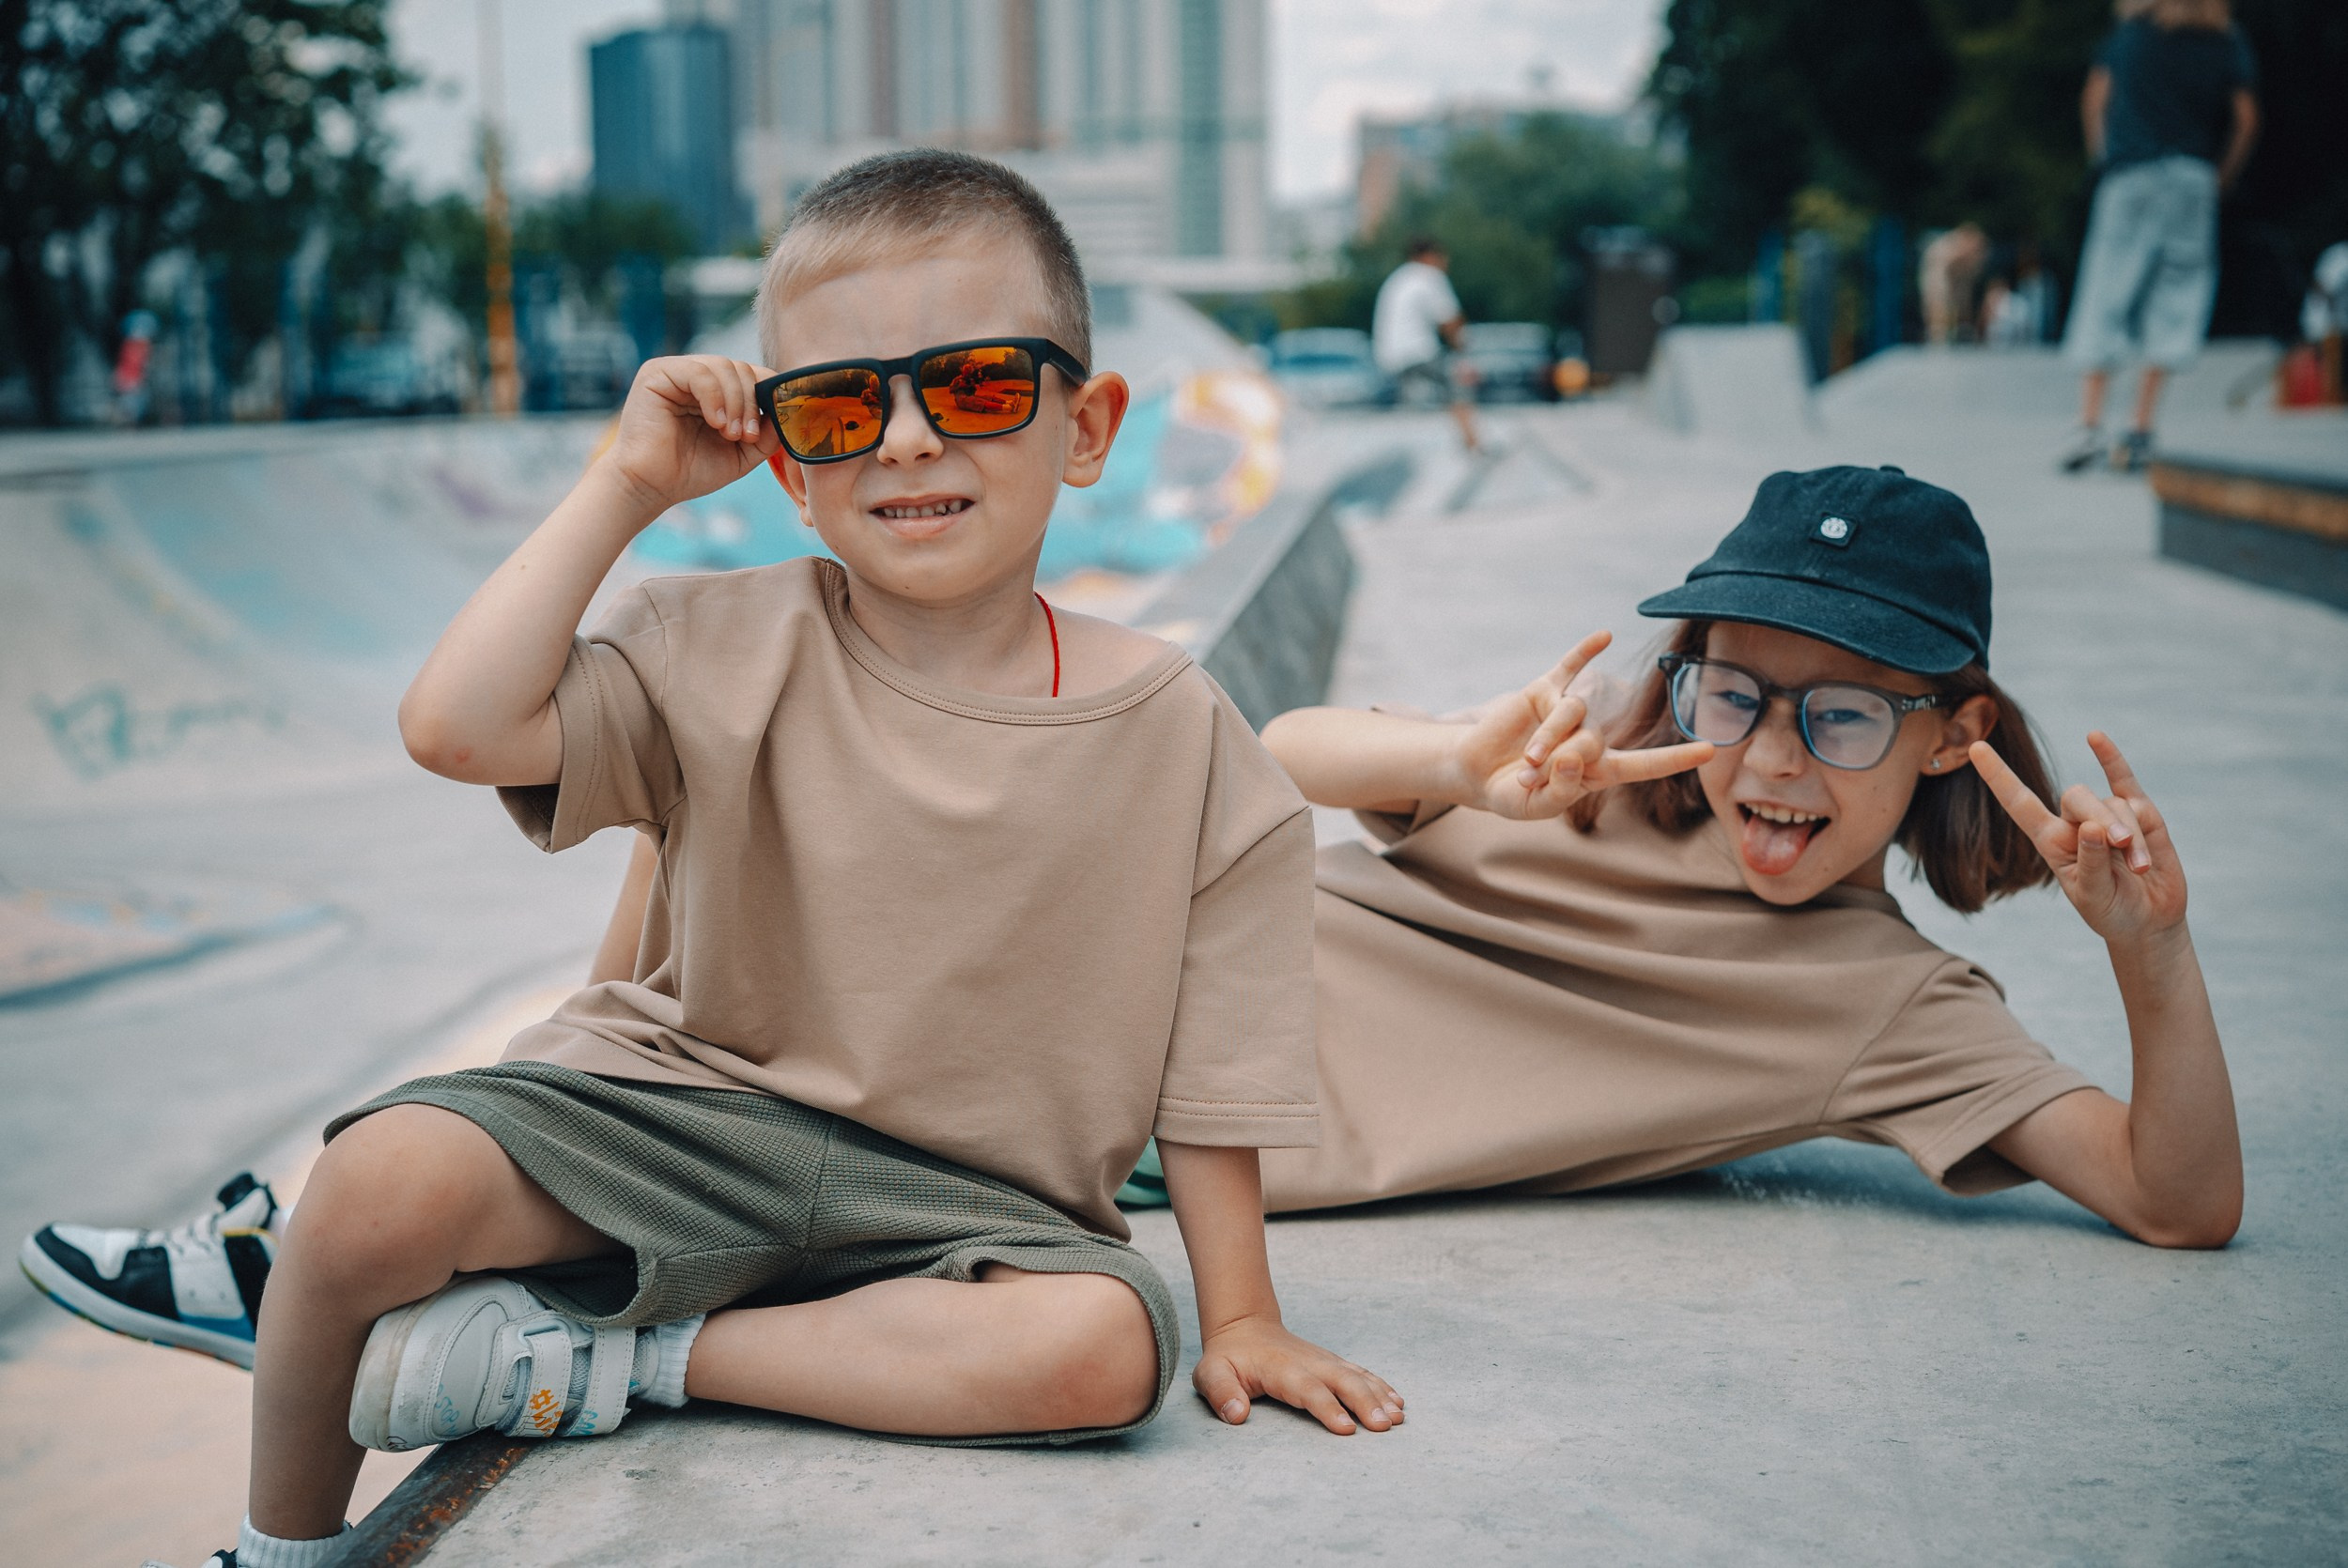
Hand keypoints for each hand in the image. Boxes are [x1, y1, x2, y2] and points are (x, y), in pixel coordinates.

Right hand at [599, 355, 778, 515]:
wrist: (652, 486)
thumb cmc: (691, 471)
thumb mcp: (741, 453)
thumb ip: (767, 433)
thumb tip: (786, 411)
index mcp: (718, 391)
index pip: (752, 376)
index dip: (767, 395)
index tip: (768, 428)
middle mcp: (698, 377)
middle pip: (741, 369)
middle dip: (751, 403)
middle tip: (746, 436)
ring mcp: (678, 372)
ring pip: (725, 367)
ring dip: (736, 402)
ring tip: (729, 434)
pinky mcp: (658, 373)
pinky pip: (700, 372)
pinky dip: (715, 397)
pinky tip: (714, 422)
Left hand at [1193, 1314, 1403, 1435]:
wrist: (1243, 1326)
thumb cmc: (1228, 1358)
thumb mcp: (1210, 1374)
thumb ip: (1221, 1392)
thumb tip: (1237, 1414)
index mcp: (1281, 1368)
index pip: (1308, 1389)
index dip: (1327, 1408)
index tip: (1347, 1428)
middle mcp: (1308, 1362)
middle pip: (1342, 1381)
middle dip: (1365, 1403)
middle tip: (1385, 1426)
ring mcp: (1323, 1361)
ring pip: (1356, 1377)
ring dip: (1378, 1396)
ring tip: (1398, 1418)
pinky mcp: (1331, 1364)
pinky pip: (1360, 1374)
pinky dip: (1380, 1386)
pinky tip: (1397, 1402)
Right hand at [1446, 631, 1712, 819]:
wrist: (1474, 770)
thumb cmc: (1510, 793)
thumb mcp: (1536, 806)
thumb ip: (1561, 789)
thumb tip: (1574, 755)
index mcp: (1596, 771)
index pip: (1644, 764)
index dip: (1675, 758)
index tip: (1710, 750)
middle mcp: (1588, 737)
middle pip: (1594, 738)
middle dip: (1560, 759)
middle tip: (1529, 777)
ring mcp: (1568, 711)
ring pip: (1574, 712)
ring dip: (1547, 739)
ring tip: (1525, 760)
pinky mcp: (1544, 690)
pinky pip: (1570, 665)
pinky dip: (1586, 651)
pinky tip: (1607, 635)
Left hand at [1971, 731, 2186, 943]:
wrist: (2149, 920)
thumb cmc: (2111, 911)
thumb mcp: (2095, 895)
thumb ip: (2092, 863)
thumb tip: (2093, 827)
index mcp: (2051, 841)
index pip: (2019, 803)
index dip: (1998, 777)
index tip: (1974, 748)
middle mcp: (2074, 823)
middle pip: (2078, 796)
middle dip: (2102, 818)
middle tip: (2121, 847)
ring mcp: (2107, 815)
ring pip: (2115, 803)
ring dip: (2131, 834)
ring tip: (2140, 867)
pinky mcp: (2141, 813)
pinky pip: (2124, 779)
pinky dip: (2110, 759)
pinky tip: (2094, 737)